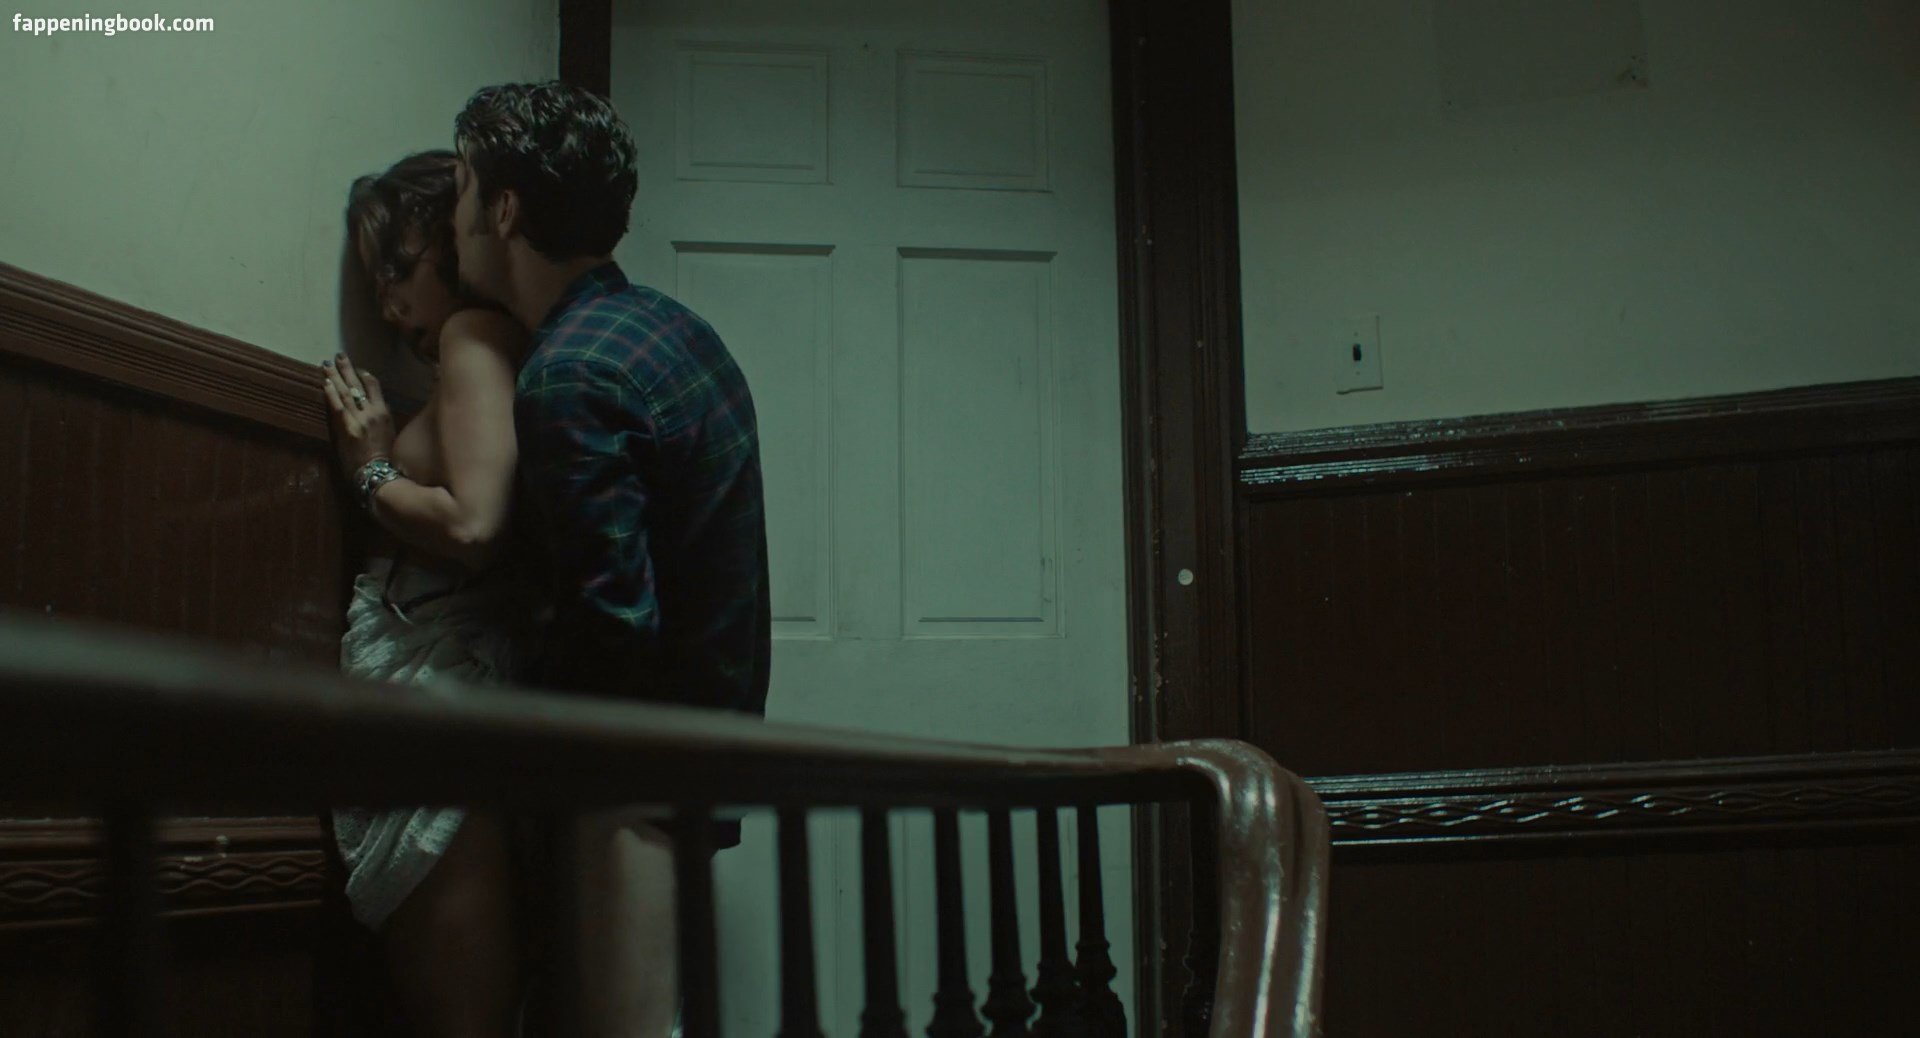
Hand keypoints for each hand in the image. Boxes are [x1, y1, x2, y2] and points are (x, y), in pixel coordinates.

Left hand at [321, 353, 394, 475]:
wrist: (378, 473)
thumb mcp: (389, 432)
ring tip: (326, 364)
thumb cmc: (385, 456)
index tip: (355, 368)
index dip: (363, 374)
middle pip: (358, 385)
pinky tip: (325, 383)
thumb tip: (370, 407)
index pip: (374, 385)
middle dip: (347, 369)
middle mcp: (373, 412)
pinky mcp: (348, 428)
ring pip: (346, 393)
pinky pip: (338, 406)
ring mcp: (360, 419)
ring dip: (334, 377)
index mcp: (384, 412)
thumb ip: (379, 418)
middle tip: (338, 355)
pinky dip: (331, 394)